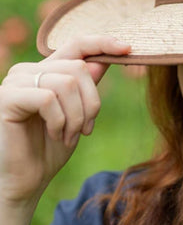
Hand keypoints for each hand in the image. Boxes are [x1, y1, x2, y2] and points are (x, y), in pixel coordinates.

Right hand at [0, 35, 130, 207]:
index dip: (103, 43)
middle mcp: (28, 71)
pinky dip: (59, 121)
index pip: (77, 44)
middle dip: (92, 102)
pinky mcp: (6, 98)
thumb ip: (87, 86)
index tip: (128, 49)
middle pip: (79, 67)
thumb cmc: (50, 148)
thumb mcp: (78, 113)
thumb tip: (104, 59)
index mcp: (46, 70)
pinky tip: (56, 135)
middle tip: (87, 129)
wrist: (25, 181)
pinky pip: (48, 99)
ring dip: (77, 116)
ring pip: (66, 83)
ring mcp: (15, 82)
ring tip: (70, 136)